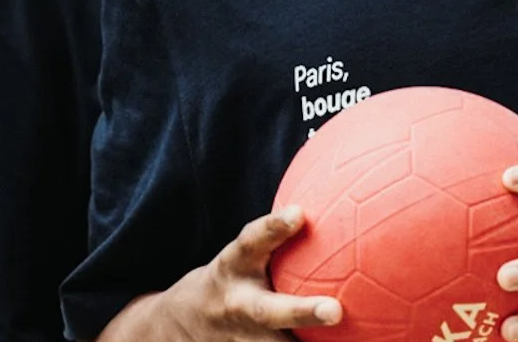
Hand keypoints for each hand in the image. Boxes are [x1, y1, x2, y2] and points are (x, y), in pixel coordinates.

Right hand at [134, 207, 340, 341]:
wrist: (173, 327)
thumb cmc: (232, 277)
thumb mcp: (244, 252)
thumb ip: (278, 232)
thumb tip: (344, 192)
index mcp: (234, 267)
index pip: (251, 241)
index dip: (273, 227)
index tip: (298, 214)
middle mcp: (237, 305)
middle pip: (269, 313)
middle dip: (302, 312)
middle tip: (336, 310)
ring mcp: (240, 340)